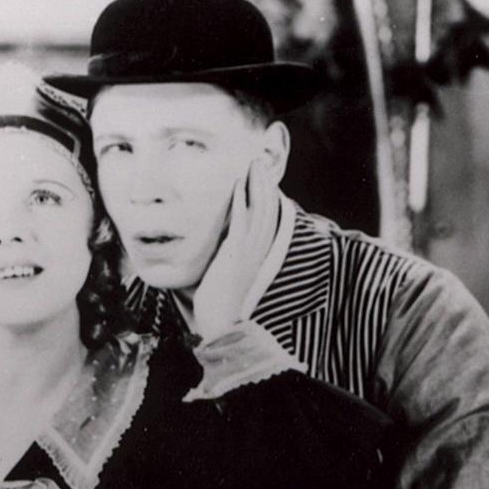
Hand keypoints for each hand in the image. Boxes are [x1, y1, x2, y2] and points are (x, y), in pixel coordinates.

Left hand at [191, 156, 279, 338]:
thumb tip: (222, 255)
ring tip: (252, 164)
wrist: (222, 327)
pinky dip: (241, 201)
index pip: (267, 221)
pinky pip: (242, 222)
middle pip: (268, 210)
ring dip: (256, 185)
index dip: (266, 198)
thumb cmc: (220, 308)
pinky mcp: (236, 254)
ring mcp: (249, 252)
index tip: (262, 179)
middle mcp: (258, 252)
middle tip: (259, 162)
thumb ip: (229, 264)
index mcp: (257, 257)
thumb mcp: (227, 280)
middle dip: (264, 184)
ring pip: (259, 211)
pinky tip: (237, 184)